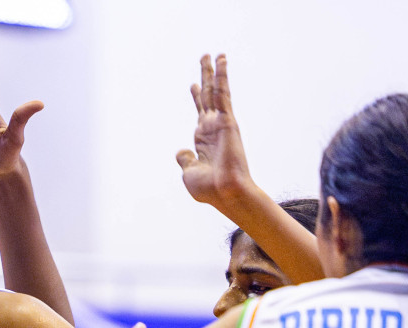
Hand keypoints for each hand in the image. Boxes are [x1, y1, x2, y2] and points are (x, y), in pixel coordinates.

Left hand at [175, 54, 254, 207]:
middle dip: (205, 77)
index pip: (200, 113)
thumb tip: (180, 151)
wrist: (225, 192)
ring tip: (212, 54)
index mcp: (203, 139)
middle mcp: (212, 128)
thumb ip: (185, 160)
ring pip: (216, 91)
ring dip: (213, 71)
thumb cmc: (209, 188)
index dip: (196, 97)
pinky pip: (223, 94)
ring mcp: (220, 123)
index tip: (193, 85)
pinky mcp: (227, 121)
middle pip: (208, 96)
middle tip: (205, 58)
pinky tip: (221, 61)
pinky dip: (222, 77)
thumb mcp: (189, 172)